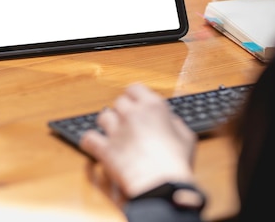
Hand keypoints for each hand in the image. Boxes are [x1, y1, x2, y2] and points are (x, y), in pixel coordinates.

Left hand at [80, 83, 196, 198]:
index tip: (135, 101)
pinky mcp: (105, 148)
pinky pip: (89, 138)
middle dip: (123, 111)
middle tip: (128, 121)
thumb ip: (175, 123)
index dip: (134, 95)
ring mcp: (116, 130)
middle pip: (119, 102)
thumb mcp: (186, 137)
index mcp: (153, 107)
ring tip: (112, 131)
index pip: (135, 88)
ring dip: (107, 123)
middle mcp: (132, 114)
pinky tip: (94, 144)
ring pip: (103, 116)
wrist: (161, 185)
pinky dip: (90, 141)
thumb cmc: (176, 163)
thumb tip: (169, 120)